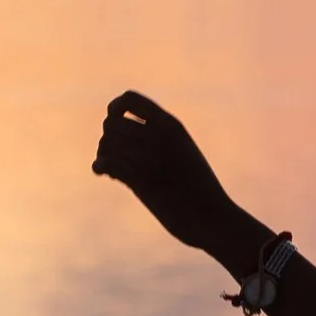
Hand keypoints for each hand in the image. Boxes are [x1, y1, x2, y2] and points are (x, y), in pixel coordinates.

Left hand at [93, 90, 236, 254]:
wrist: (215, 217)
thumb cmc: (200, 189)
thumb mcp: (184, 152)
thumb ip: (162, 139)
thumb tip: (129, 138)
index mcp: (171, 125)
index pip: (129, 98)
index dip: (115, 108)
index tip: (116, 124)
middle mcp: (159, 136)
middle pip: (111, 123)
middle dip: (108, 138)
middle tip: (116, 155)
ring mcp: (150, 157)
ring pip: (106, 143)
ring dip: (104, 154)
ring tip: (112, 168)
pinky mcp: (142, 180)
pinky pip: (106, 162)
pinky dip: (100, 167)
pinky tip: (106, 174)